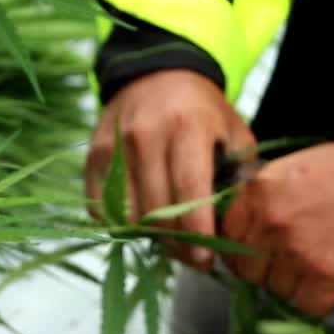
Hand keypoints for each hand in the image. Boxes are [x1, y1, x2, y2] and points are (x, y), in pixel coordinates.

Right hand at [85, 69, 255, 269]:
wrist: (155, 73)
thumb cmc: (201, 109)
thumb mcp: (234, 133)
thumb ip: (239, 176)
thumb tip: (235, 226)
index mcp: (187, 128)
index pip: (189, 192)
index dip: (197, 232)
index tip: (206, 259)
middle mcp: (145, 136)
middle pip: (155, 211)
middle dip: (175, 244)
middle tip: (191, 256)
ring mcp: (114, 146)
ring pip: (127, 213)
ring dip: (148, 237)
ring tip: (169, 240)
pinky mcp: (93, 155)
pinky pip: (101, 206)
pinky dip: (121, 223)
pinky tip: (141, 222)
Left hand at [220, 128, 333, 316]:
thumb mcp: (293, 169)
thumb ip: (263, 198)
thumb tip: (242, 226)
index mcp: (259, 193)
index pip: (225, 236)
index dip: (240, 247)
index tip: (255, 252)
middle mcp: (271, 224)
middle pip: (245, 269)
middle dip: (264, 270)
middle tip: (289, 264)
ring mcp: (298, 253)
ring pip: (275, 289)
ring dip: (294, 285)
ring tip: (319, 267)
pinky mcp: (329, 277)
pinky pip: (306, 306)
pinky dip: (320, 301)